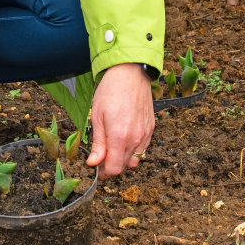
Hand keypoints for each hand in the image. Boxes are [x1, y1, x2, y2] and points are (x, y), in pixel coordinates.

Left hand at [86, 63, 153, 177]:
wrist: (131, 73)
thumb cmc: (110, 91)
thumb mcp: (97, 117)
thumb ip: (98, 143)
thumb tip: (93, 163)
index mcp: (119, 137)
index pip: (114, 169)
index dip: (104, 171)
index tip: (96, 166)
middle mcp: (135, 139)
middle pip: (124, 166)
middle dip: (112, 164)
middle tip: (102, 153)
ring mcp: (145, 134)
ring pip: (135, 160)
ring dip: (123, 158)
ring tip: (113, 145)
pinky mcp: (151, 128)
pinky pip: (143, 149)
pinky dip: (133, 149)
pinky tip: (124, 137)